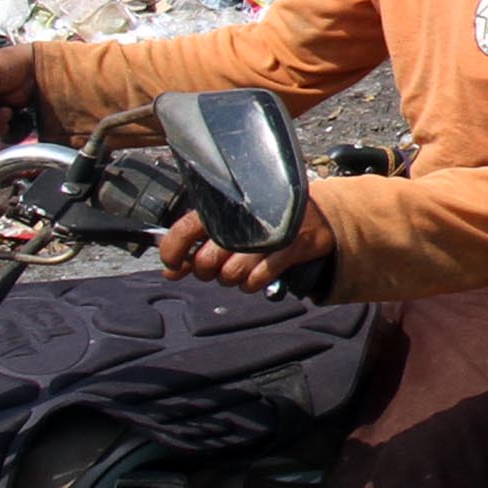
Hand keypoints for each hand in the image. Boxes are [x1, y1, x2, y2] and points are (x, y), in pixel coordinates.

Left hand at [159, 201, 336, 294]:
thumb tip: (170, 270)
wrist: (318, 214)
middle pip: (207, 261)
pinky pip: (256, 281)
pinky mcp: (291, 248)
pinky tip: (259, 272)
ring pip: (230, 276)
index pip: (186, 227)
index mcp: (226, 204)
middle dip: (209, 270)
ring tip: (244, 266)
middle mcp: (246, 217)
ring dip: (234, 278)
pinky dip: (254, 283)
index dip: (173, 251)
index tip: (173, 265)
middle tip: (220, 264)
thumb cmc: (267, 219)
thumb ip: (198, 243)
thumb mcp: (233, 221)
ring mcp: (269, 233)